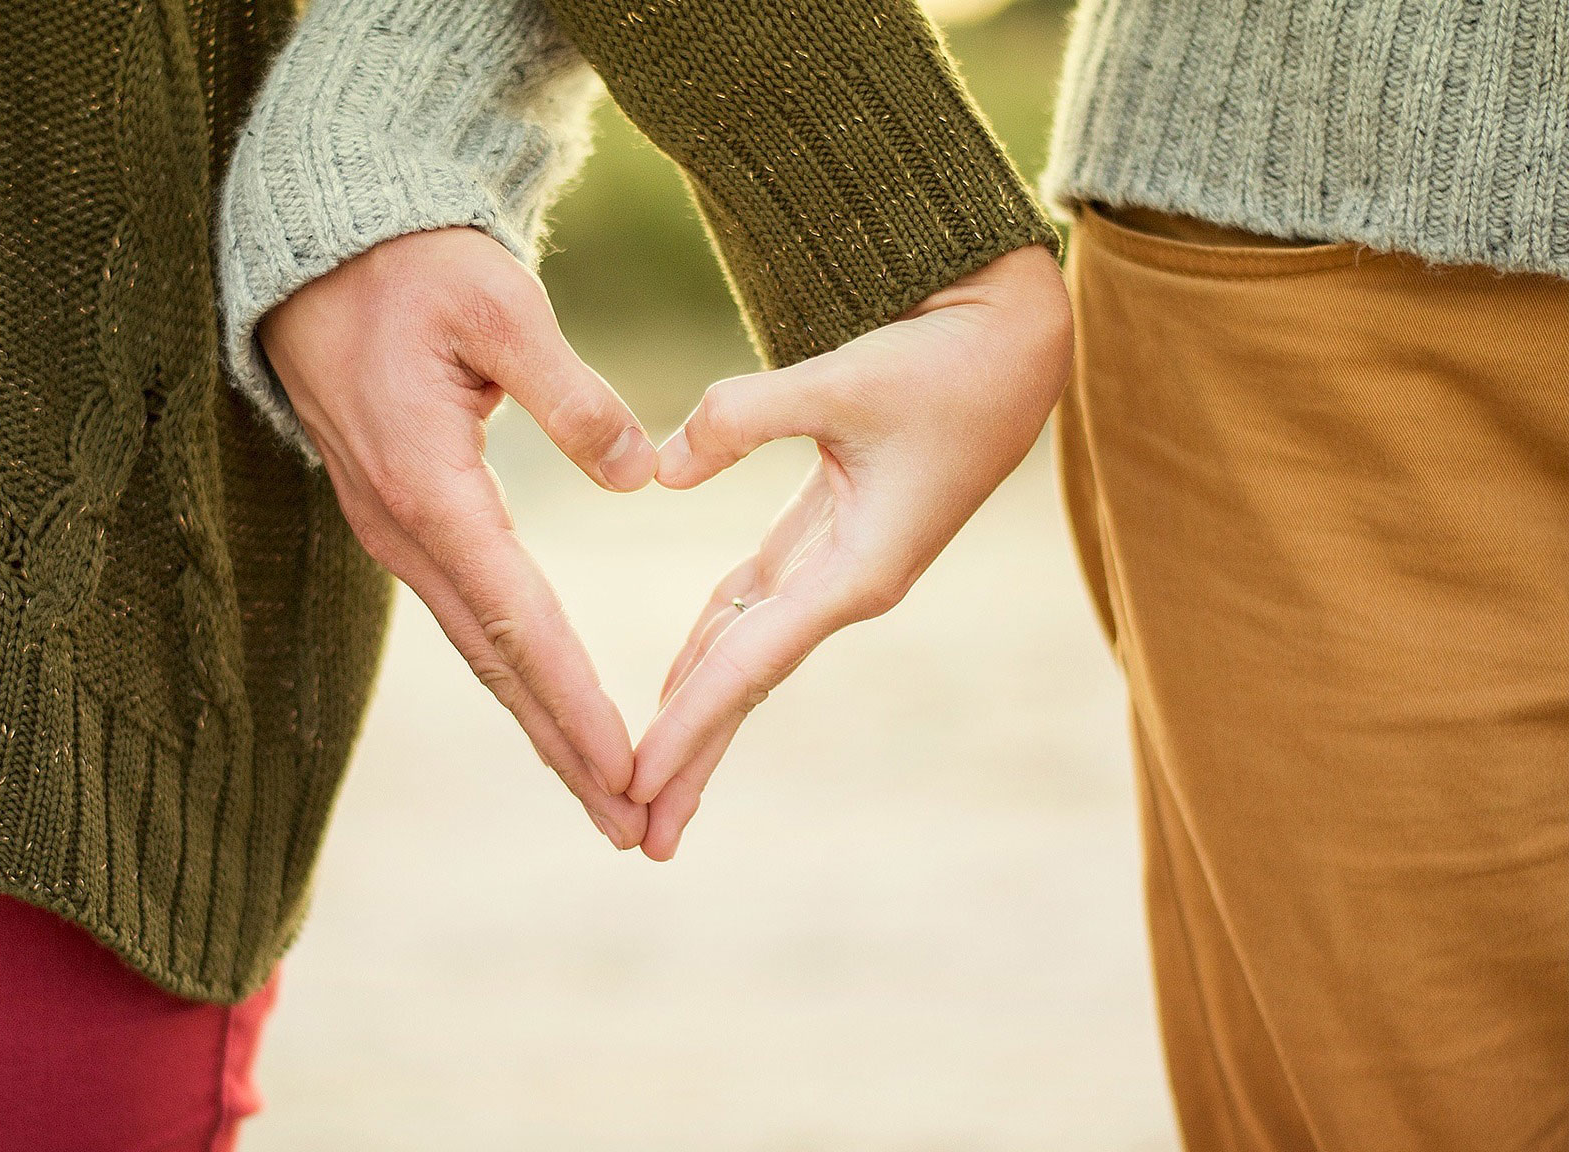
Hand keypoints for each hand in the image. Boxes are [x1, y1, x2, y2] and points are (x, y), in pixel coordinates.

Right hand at [257, 227, 658, 848]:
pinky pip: (467, 615)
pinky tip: (549, 706)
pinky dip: (515, 672)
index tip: (628, 768)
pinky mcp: (401, 519)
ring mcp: (395, 531)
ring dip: (541, 724)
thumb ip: (571, 394)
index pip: (518, 619)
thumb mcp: (498, 305)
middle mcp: (404, 529)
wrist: (317, 251)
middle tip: (631, 825)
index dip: (576, 701)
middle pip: (497, 663)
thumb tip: (640, 475)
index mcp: (430, 487)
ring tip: (604, 792)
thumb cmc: (411, 267)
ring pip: (480, 650)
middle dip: (565, 749)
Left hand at [630, 245, 1073, 859]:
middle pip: (746, 686)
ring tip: (648, 781)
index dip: (688, 725)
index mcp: (859, 571)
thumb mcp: (843, 379)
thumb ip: (742, 418)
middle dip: (692, 759)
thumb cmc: (944, 362)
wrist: (1014, 343)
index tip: (634, 783)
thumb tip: (658, 471)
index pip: (750, 665)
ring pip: (748, 654)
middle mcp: (848, 586)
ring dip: (698, 714)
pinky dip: (712, 645)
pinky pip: (756, 607)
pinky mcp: (831, 536)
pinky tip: (676, 683)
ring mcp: (840, 567)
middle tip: (637, 835)